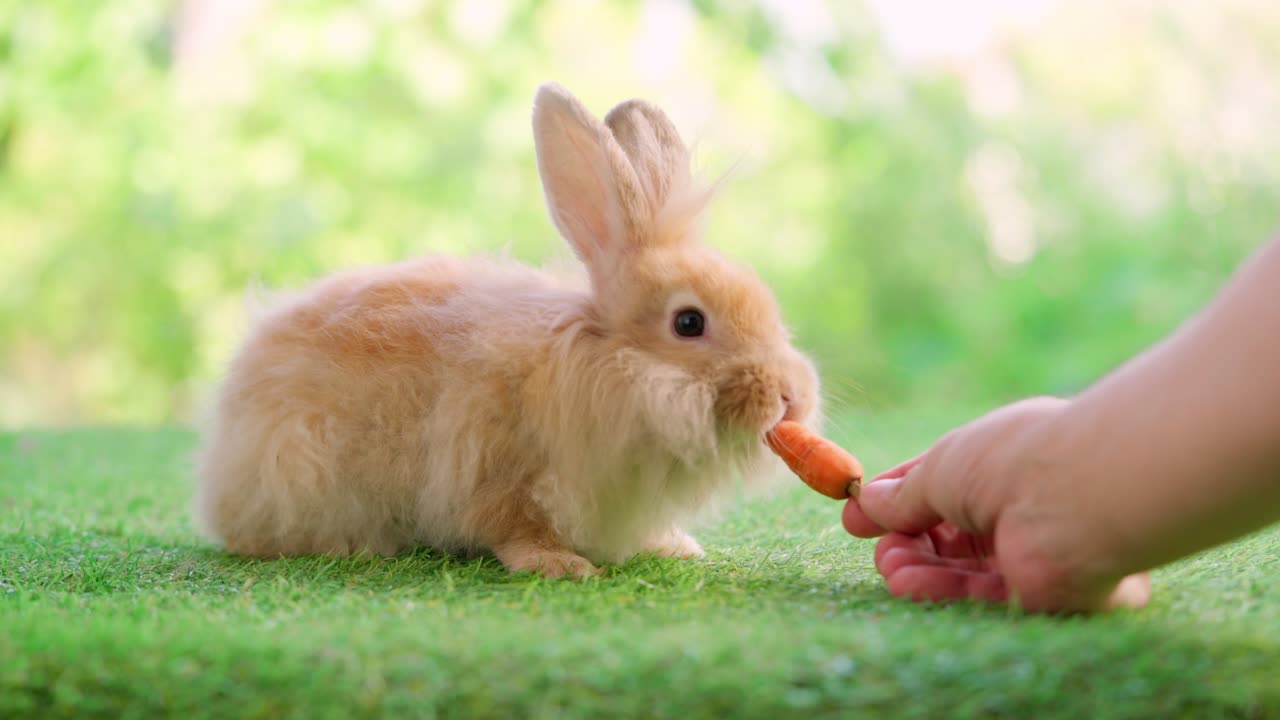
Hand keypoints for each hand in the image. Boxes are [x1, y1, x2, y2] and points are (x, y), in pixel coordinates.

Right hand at [843, 397, 1151, 612]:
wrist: (1072, 499)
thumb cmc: (1008, 462)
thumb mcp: (939, 469)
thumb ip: (902, 495)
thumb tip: (866, 504)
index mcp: (1007, 458)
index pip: (946, 482)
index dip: (901, 497)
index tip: (861, 512)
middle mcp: (1026, 500)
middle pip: (953, 530)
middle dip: (909, 540)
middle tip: (879, 549)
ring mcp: (1038, 546)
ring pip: (965, 566)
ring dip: (920, 567)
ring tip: (889, 568)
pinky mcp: (1046, 588)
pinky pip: (986, 593)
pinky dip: (943, 589)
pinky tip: (906, 583)